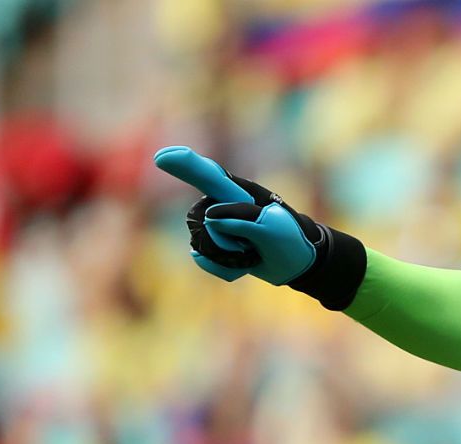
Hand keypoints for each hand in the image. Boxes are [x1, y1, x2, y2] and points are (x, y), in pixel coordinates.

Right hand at [152, 145, 366, 308]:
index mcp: (238, 192)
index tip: (163, 158)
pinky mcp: (214, 244)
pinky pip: (203, 260)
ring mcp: (216, 225)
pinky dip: (223, 269)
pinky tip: (242, 267)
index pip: (208, 175)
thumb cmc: (290, 239)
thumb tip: (210, 218)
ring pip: (199, 243)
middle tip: (252, 246)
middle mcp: (220, 204)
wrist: (297, 262)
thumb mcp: (274, 229)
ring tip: (251, 254)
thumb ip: (242, 220)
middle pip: (196, 220)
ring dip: (227, 256)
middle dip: (221, 240)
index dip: (185, 165)